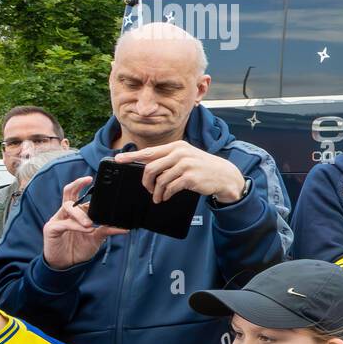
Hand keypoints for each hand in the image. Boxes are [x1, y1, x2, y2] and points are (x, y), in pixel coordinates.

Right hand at [43, 176, 128, 269]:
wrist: (67, 265)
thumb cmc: (79, 249)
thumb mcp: (97, 238)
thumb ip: (107, 230)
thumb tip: (125, 228)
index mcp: (77, 213)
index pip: (80, 195)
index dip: (88, 188)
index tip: (96, 181)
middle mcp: (66, 213)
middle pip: (68, 192)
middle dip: (77, 183)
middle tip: (88, 179)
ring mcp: (57, 219)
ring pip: (67, 207)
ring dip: (80, 214)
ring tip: (91, 224)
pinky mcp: (51, 229)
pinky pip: (63, 223)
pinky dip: (76, 225)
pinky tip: (86, 229)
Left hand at [113, 141, 246, 202]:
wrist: (224, 175)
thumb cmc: (202, 167)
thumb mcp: (186, 157)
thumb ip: (168, 159)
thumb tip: (147, 164)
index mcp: (176, 146)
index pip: (149, 151)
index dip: (132, 156)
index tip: (119, 159)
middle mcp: (180, 153)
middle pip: (151, 168)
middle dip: (145, 182)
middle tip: (147, 189)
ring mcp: (185, 165)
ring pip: (160, 180)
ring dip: (156, 192)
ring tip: (158, 197)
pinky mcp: (190, 178)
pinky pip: (170, 188)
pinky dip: (166, 194)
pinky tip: (167, 196)